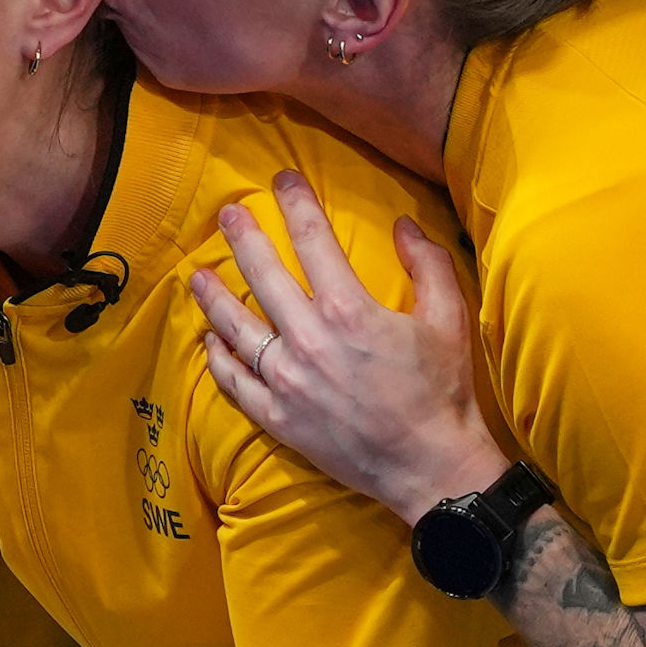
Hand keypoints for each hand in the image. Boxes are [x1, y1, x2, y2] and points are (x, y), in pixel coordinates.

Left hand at [192, 173, 502, 523]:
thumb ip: (428, 263)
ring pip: (235, 327)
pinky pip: (235, 382)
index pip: (313, 239)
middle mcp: (307, 340)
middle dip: (242, 236)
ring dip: (214, 296)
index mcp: (348, 309)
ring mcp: (286, 381)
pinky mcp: (277, 418)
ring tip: (197, 274)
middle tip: (226, 214)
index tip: (283, 179)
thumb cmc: (443, 391)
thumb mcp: (448, 318)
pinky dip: (218, 358)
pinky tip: (209, 340)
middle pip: (262, 274)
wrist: (431, 467)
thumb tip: (404, 223)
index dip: (296, 202)